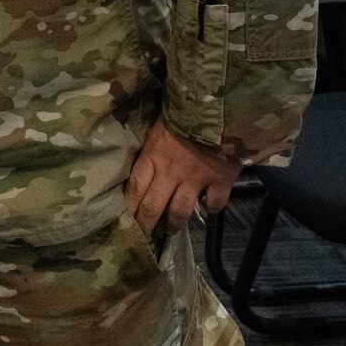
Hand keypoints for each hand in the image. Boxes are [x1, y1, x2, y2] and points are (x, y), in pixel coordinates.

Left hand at [126, 120, 242, 236]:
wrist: (218, 108)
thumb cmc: (184, 113)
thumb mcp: (159, 127)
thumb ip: (153, 149)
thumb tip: (145, 163)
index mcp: (152, 158)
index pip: (134, 189)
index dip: (129, 208)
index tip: (126, 220)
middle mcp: (170, 174)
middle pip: (152, 207)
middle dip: (146, 225)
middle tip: (143, 238)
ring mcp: (195, 180)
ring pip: (179, 212)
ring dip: (173, 224)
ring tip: (170, 230)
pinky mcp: (220, 182)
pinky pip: (214, 204)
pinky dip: (210, 209)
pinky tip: (208, 208)